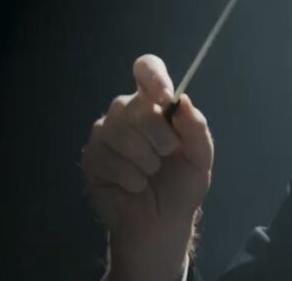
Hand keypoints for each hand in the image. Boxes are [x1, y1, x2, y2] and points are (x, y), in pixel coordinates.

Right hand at [81, 55, 213, 280]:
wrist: (164, 222)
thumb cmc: (182, 184)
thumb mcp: (201, 157)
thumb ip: (196, 128)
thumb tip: (182, 101)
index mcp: (154, 103)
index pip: (146, 69)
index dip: (153, 78)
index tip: (165, 98)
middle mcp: (126, 112)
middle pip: (136, 107)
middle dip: (160, 137)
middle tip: (167, 155)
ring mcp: (105, 134)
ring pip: (121, 133)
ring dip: (146, 161)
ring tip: (151, 172)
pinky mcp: (91, 158)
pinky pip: (108, 159)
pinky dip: (131, 178)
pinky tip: (135, 185)